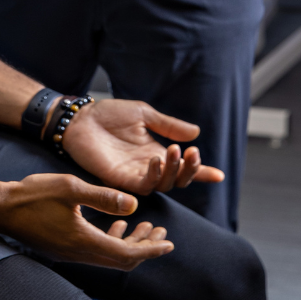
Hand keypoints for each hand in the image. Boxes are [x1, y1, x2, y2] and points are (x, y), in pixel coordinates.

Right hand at [0, 173, 172, 269]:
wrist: (1, 208)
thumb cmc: (33, 195)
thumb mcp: (71, 188)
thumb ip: (104, 197)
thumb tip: (134, 204)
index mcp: (84, 241)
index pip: (126, 254)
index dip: (150, 249)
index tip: (169, 243)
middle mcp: (79, 253)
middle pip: (121, 260)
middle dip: (145, 247)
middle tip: (161, 231)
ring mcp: (71, 253)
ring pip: (109, 256)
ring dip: (130, 243)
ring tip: (145, 225)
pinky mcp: (64, 248)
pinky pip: (96, 251)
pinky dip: (112, 240)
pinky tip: (116, 224)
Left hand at [60, 98, 225, 194]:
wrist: (82, 118)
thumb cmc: (110, 115)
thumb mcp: (145, 115)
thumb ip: (169, 125)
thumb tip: (196, 133)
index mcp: (156, 152)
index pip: (182, 167)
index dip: (201, 172)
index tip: (218, 175)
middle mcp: (148, 167)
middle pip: (177, 180)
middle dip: (190, 169)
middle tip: (193, 152)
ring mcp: (135, 175)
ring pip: (164, 185)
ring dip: (174, 171)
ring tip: (176, 151)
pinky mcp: (120, 179)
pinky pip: (143, 185)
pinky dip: (154, 175)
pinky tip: (156, 160)